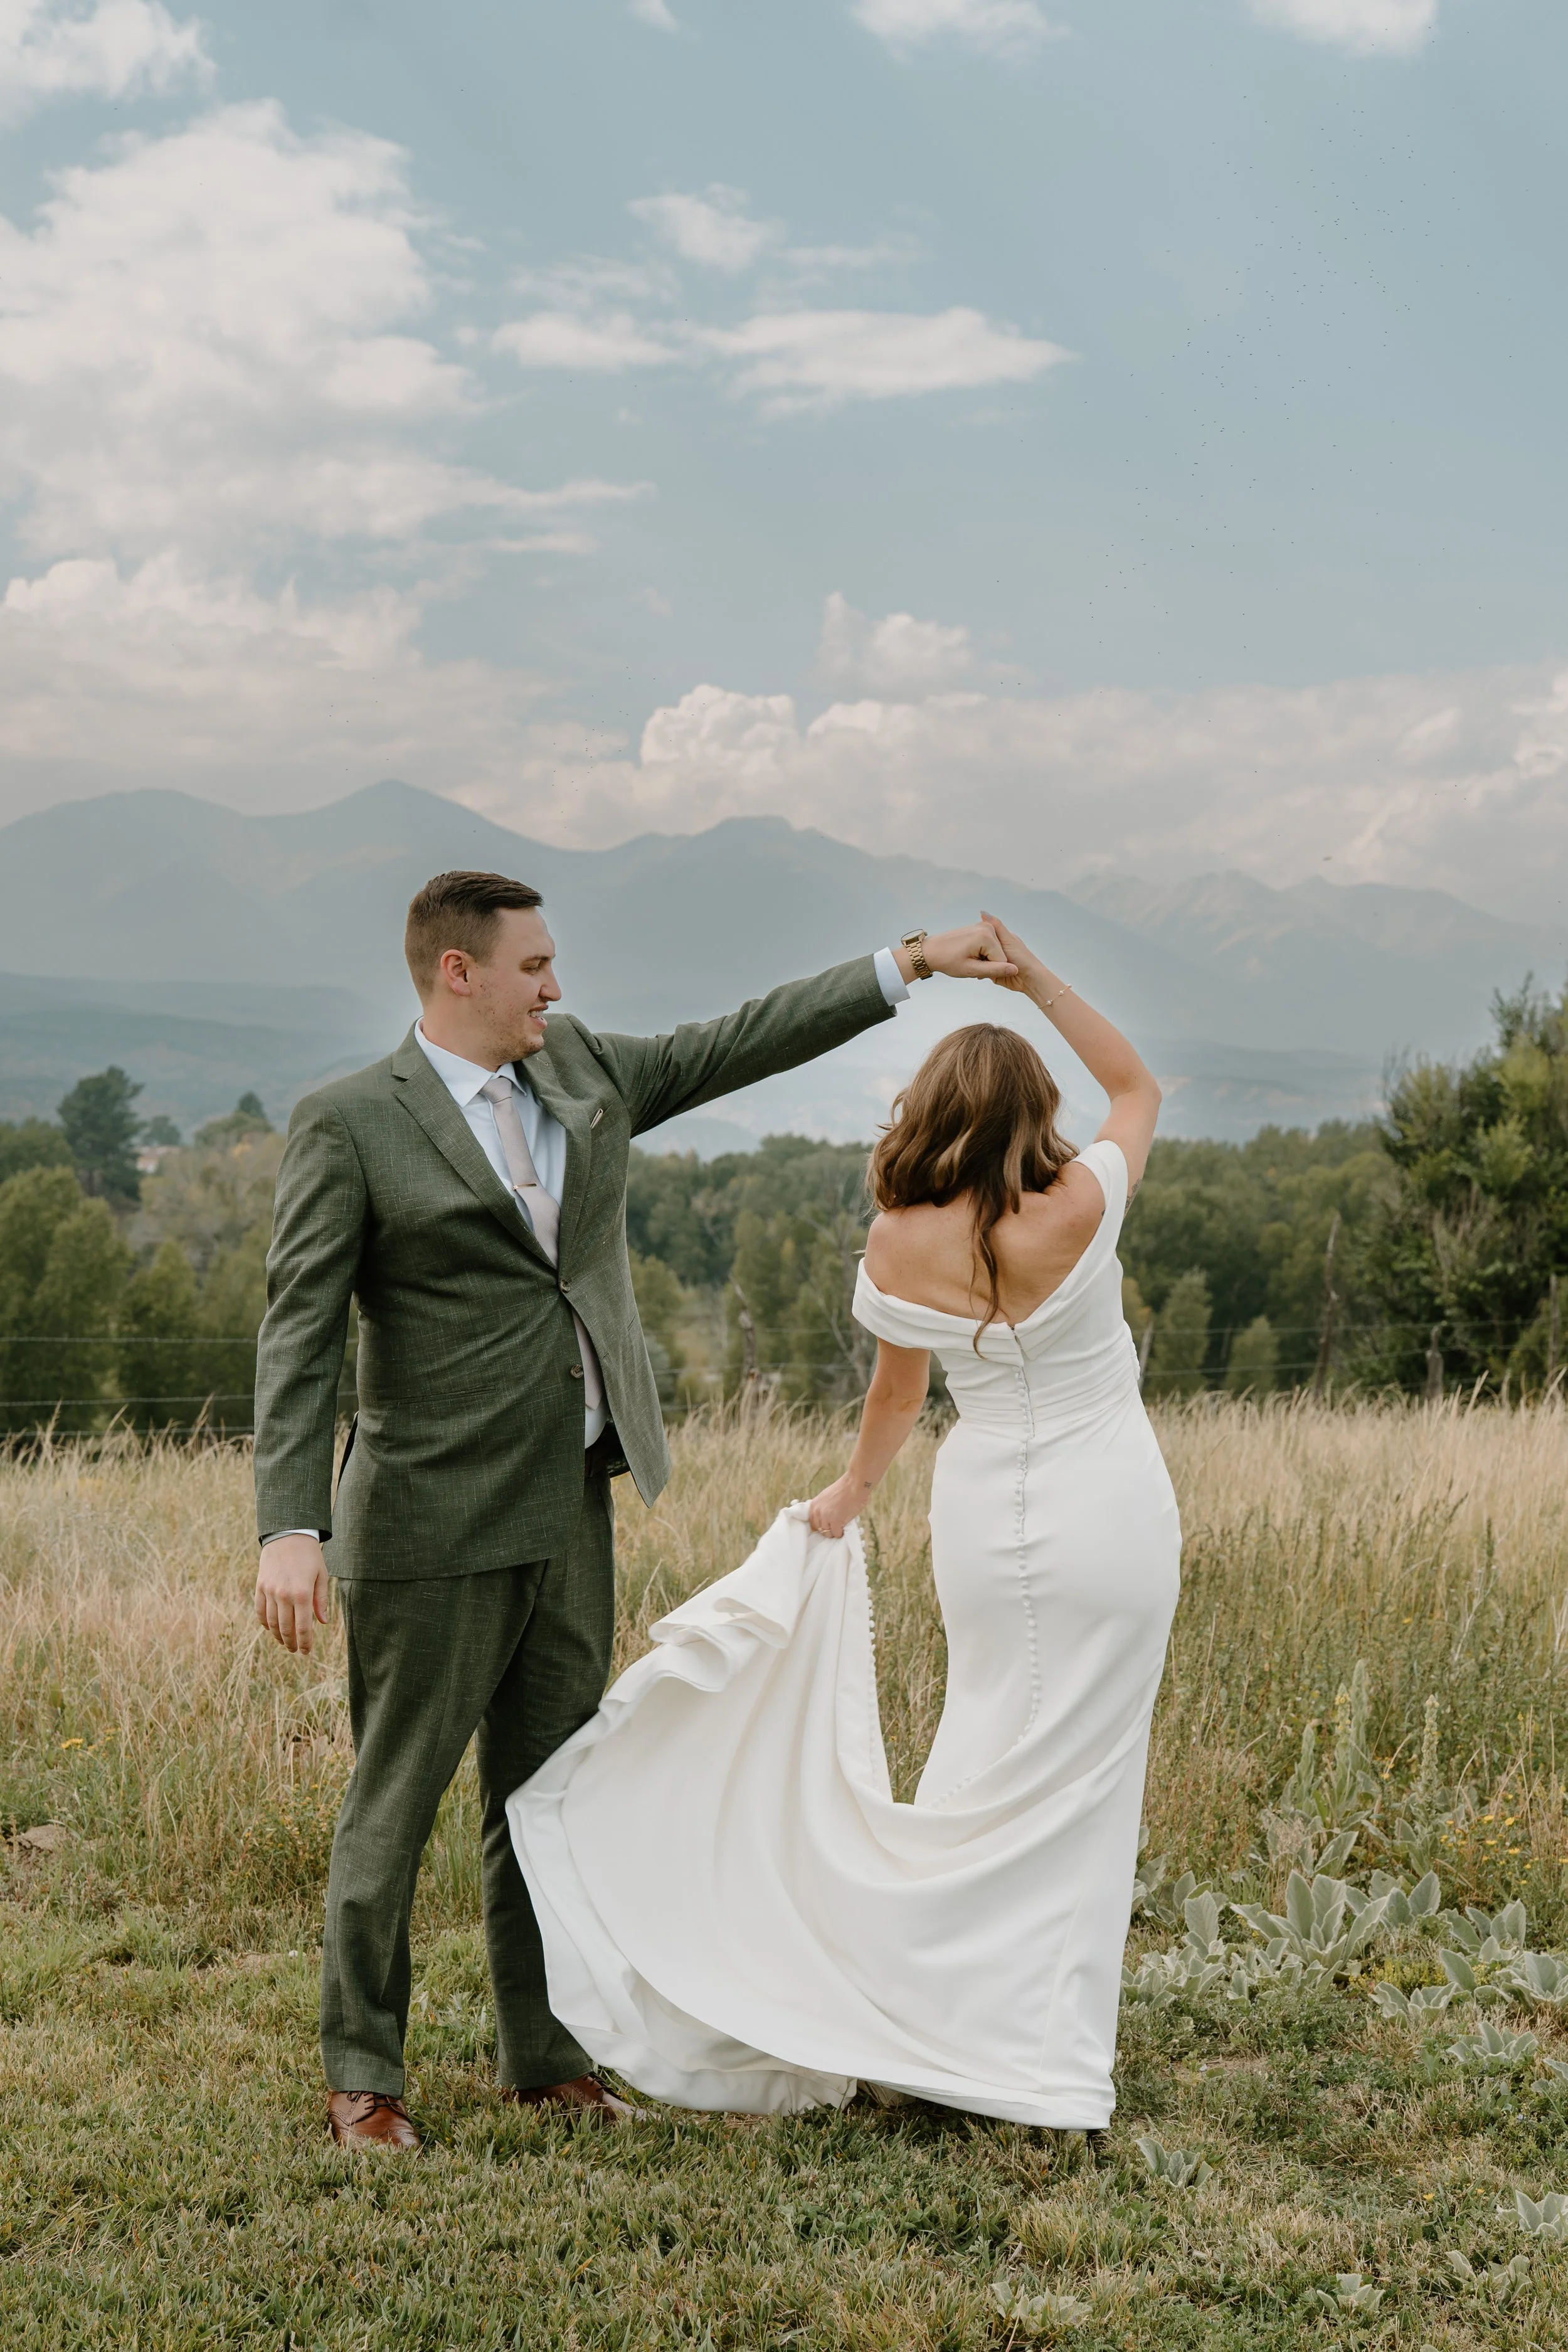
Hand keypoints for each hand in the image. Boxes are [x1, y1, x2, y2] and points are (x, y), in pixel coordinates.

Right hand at [256, 1535, 329, 1653]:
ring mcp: (270, 1591)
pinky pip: (260, 1611)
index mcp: (302, 1593)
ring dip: (278, 1637)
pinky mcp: (260, 1587)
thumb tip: (322, 1622)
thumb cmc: (309, 1555)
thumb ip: (321, 1600)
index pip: (303, 1628)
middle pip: (286, 1629)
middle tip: (296, 1650)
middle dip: (292, 1644)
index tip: (306, 1652)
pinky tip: (271, 1629)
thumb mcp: (321, 1575)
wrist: (287, 1535)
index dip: (305, 1643)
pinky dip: (265, 1623)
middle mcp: (284, 1595)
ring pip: (271, 1623)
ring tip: (285, 1643)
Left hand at [808, 1471, 871, 1538]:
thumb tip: (826, 1520)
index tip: (829, 1525)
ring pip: (827, 1533)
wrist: (855, 1484)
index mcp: (814, 1505)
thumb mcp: (827, 1497)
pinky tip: (845, 1527)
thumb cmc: (845, 1489)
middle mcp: (817, 1511)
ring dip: (835, 1532)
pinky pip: (836, 1534)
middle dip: (828, 1529)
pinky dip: (841, 1533)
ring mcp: (825, 1517)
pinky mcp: (835, 1521)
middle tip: (837, 1526)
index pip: (813, 1523)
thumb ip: (824, 1508)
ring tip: (842, 1526)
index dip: (822, 1525)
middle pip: (820, 1530)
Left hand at [901, 922, 1016, 983]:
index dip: (989, 970)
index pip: (1002, 961)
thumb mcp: (971, 969)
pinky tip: (968, 953)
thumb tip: (1014, 969)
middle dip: (987, 963)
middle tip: (968, 962)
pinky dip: (981, 953)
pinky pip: (989, 946)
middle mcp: (987, 927)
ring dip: (984, 959)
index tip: (973, 967)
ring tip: (967, 957)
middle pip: (1000, 954)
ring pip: (995, 951)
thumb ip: (994, 970)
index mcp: (986, 936)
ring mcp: (984, 926)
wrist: (931, 950)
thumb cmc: (947, 961)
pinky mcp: (981, 928)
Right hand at [977, 910, 1044, 994]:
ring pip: (981, 960)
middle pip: (981, 947)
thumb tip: (983, 912)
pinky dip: (980, 971)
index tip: (970, 938)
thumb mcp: (1007, 939)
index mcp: (1002, 939)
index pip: (985, 934)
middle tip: (971, 952)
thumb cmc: (1022, 959)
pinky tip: (976, 971)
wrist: (1029, 980)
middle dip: (976, 951)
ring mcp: (996, 961)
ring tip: (973, 962)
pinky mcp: (995, 972)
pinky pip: (983, 971)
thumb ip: (996, 926)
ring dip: (977, 962)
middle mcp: (999, 950)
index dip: (977, 936)